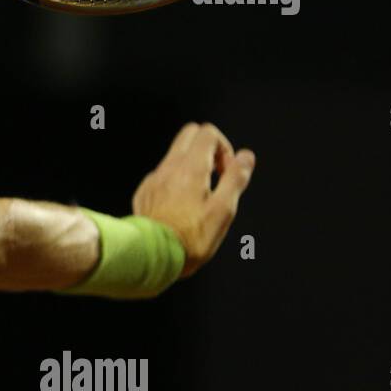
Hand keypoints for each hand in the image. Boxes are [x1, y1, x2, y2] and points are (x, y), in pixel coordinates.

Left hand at [131, 122, 255, 278]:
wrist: (152, 257)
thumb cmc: (190, 238)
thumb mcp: (223, 210)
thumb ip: (235, 179)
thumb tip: (246, 156)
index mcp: (190, 168)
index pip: (207, 133)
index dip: (224, 148)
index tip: (227, 173)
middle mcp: (168, 168)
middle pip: (189, 135)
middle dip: (208, 148)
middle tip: (216, 176)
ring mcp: (153, 179)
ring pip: (174, 155)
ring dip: (192, 165)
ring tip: (200, 196)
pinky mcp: (144, 193)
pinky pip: (162, 175)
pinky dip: (176, 181)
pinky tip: (180, 207)